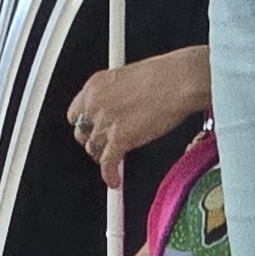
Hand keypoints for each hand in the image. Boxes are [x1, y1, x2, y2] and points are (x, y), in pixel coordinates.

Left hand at [63, 49, 211, 184]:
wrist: (179, 80)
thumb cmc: (165, 76)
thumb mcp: (128, 79)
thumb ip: (116, 97)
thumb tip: (117, 113)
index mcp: (95, 85)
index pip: (75, 113)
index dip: (86, 126)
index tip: (93, 131)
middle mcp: (95, 103)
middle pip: (82, 133)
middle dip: (94, 142)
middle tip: (106, 146)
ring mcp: (106, 121)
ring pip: (94, 150)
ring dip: (104, 157)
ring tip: (115, 162)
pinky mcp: (120, 138)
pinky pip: (107, 163)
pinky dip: (110, 175)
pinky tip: (114, 179)